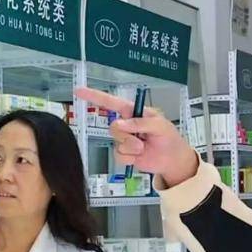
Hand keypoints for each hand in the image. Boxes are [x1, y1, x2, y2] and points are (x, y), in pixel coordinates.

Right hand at [74, 87, 198, 186]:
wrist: (172, 160)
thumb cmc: (169, 138)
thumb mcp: (160, 125)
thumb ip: (140, 123)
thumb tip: (120, 124)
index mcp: (133, 112)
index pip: (111, 102)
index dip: (94, 96)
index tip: (79, 92)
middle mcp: (126, 124)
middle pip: (113, 128)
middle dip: (127, 136)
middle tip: (142, 141)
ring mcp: (124, 140)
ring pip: (116, 143)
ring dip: (131, 148)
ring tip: (144, 148)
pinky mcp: (125, 153)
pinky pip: (119, 156)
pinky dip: (130, 158)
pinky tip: (139, 157)